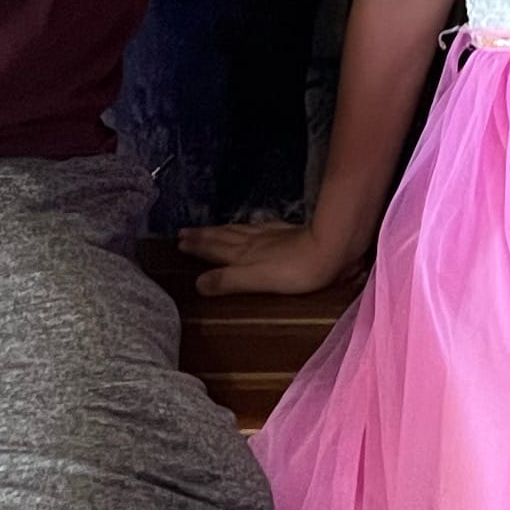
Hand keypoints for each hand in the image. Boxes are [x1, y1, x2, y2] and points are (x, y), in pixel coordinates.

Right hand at [180, 218, 367, 296]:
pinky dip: (246, 227)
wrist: (330, 248)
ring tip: (208, 229)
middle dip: (202, 236)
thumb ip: (227, 281)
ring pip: (237, 231)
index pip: (214, 249)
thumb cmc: (295, 271)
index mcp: (243, 255)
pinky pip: (257, 228)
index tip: (179, 242)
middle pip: (222, 237)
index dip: (197, 246)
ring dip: (219, 230)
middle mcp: (253, 242)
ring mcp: (270, 236)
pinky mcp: (287, 233)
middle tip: (184, 232)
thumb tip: (198, 283)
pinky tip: (250, 226)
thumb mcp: (256, 280)